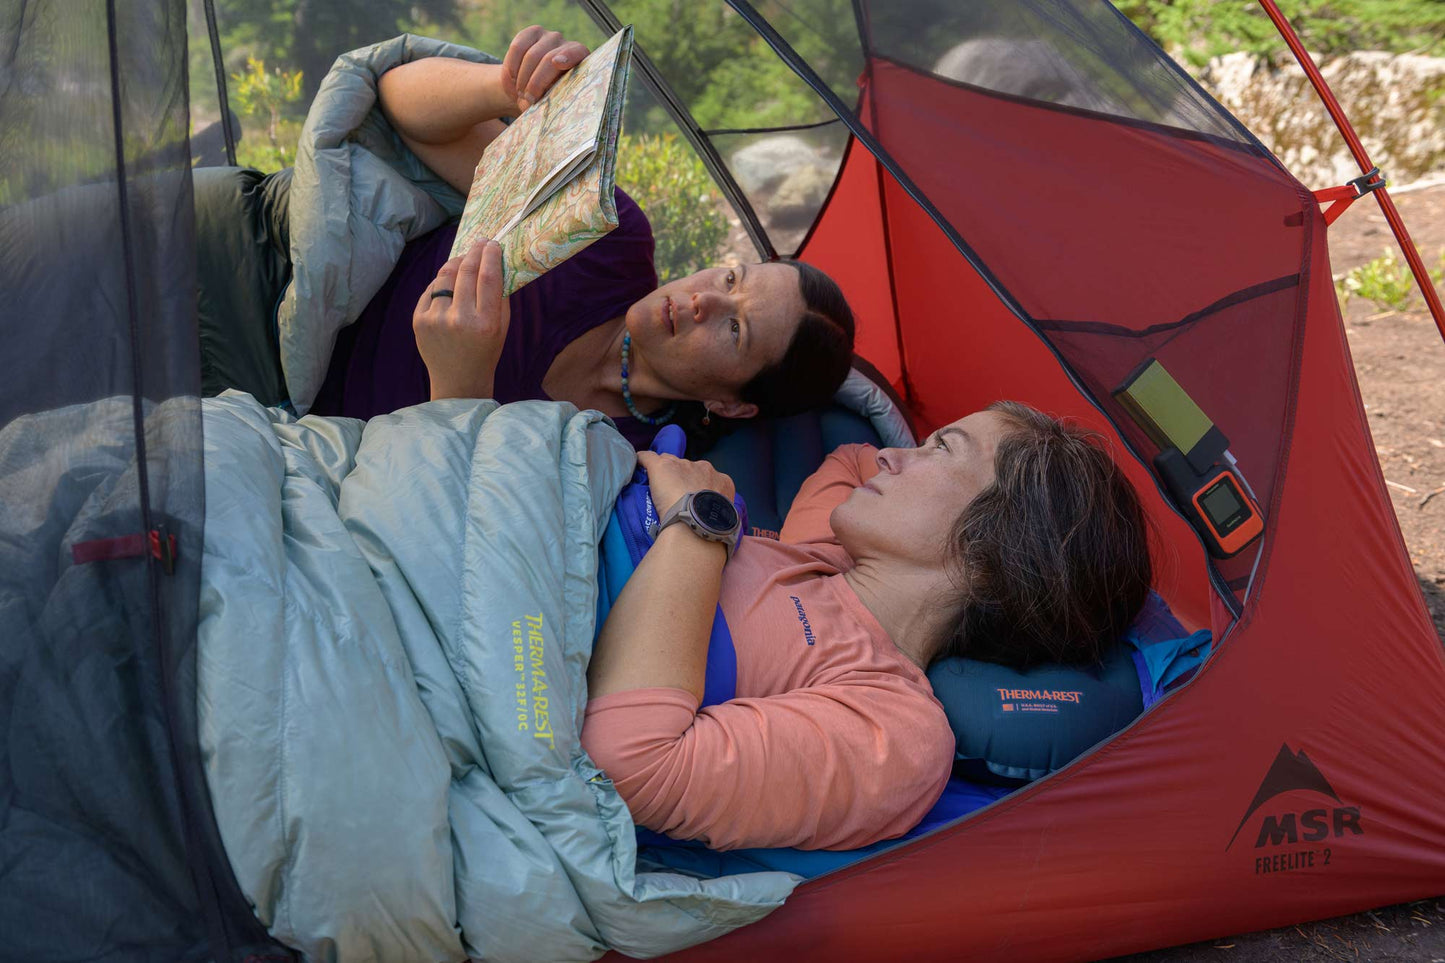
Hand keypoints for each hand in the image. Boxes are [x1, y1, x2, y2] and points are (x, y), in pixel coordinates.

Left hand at [414, 238, 510, 400]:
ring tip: (463, 260)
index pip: (488, 278)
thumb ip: (500, 297)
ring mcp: (436, 319)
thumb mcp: (502, 328)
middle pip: (466, 272)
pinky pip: (430, 290)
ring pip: (445, 277)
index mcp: (486, 323)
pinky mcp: (419, 320)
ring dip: (455, 264)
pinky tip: (449, 283)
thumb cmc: (485, 352)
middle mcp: (460, 319)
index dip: (490, 255)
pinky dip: (441, 283)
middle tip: (480, 242)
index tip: (493, 243)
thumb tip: (496, 263)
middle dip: (474, 252)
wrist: (458, 382)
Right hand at [501, 26, 590, 112]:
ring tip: (519, 95)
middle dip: (535, 83)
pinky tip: (511, 81)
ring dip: (521, 79)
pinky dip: (511, 68)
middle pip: (548, 59)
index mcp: (579, 61)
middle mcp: (566, 44)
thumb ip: (552, 99)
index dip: (568, 57)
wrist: (532, 88)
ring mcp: (548, 36)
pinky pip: (517, 48)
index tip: (556, 64)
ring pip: (530, 55)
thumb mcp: (554, 101)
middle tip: (528, 100)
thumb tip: (539, 107)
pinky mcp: (530, 33)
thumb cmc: (549, 97)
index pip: (577, 53)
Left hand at [636, 451, 735, 521]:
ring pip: (669, 463)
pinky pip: (647, 457)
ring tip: (658, 489)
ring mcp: (682, 465)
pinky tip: (638, 465)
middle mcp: (704, 468)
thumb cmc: (709, 524)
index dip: (696, 486)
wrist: (695, 520)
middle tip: (674, 496)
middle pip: (688, 468)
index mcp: (722, 480)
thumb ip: (715, 508)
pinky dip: (642, 460)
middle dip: (681, 478)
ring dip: (665, 474)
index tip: (689, 497)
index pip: (706, 477)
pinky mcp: (661, 466)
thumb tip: (708, 515)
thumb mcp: (721, 516)